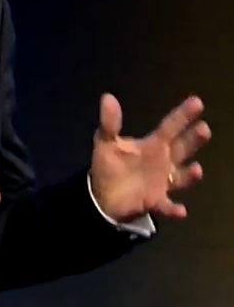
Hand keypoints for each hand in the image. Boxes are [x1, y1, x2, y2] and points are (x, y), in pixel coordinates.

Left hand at [89, 93, 209, 222]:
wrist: (103, 196)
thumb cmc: (109, 165)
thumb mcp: (106, 142)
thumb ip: (109, 122)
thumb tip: (107, 97)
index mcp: (152, 145)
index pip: (169, 127)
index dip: (182, 115)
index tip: (197, 102)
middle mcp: (162, 162)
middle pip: (181, 149)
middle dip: (192, 140)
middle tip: (203, 128)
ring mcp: (162, 183)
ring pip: (180, 177)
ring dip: (189, 175)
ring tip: (197, 169)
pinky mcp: (156, 202)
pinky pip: (167, 206)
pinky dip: (174, 209)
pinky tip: (180, 210)